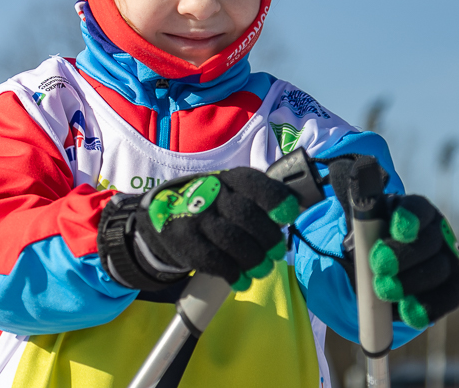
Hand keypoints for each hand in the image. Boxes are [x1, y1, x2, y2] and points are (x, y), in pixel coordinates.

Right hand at [134, 167, 300, 290]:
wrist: (162, 212)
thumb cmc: (212, 204)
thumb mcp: (231, 191)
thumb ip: (259, 199)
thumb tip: (297, 209)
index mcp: (229, 178)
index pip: (254, 183)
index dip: (274, 199)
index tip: (287, 216)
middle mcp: (211, 193)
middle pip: (246, 215)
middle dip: (267, 237)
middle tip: (276, 252)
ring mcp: (194, 216)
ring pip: (231, 240)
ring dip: (253, 260)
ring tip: (262, 270)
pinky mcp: (182, 239)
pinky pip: (213, 259)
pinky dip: (232, 273)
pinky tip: (240, 280)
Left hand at [325, 155, 458, 328]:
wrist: (378, 266)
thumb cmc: (370, 236)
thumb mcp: (361, 216)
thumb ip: (361, 197)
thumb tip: (361, 166)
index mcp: (415, 209)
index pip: (417, 209)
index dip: (409, 217)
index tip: (397, 228)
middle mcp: (437, 232)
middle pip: (428, 243)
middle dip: (403, 256)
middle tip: (377, 266)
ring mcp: (448, 260)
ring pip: (437, 271)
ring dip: (410, 283)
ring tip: (383, 291)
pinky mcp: (451, 287)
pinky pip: (446, 298)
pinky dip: (427, 307)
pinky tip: (408, 313)